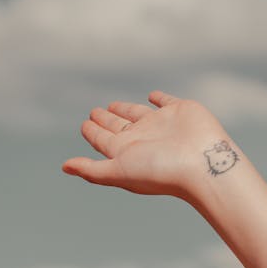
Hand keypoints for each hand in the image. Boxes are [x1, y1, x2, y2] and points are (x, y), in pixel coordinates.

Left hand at [62, 91, 236, 202]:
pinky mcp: (180, 111)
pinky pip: (165, 101)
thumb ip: (92, 169)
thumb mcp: (119, 171)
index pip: (104, 140)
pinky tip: (152, 96)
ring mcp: (162, 124)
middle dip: (105, 120)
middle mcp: (143, 139)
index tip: (84, 124)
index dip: (93, 131)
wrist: (202, 163)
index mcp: (127, 152)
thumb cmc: (161, 171)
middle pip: (118, 127)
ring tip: (114, 105)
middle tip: (94, 112)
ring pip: (138, 114)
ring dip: (126, 110)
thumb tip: (64, 167)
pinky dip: (158, 98)